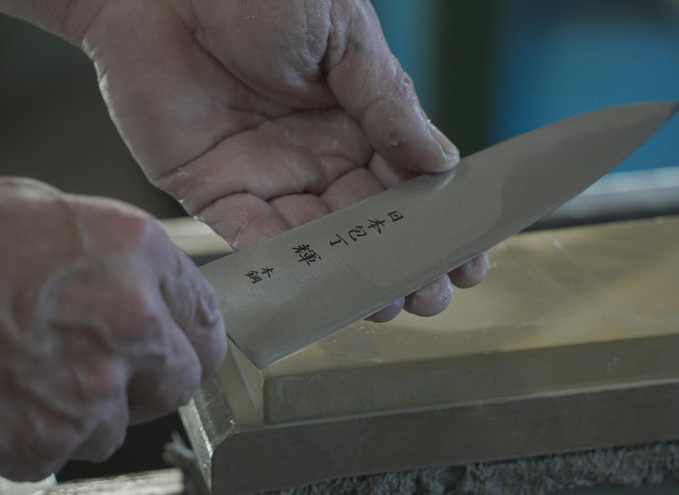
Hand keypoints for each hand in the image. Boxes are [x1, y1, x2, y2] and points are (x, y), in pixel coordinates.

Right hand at [0, 178, 224, 480]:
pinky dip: (37, 437)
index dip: (191, 338)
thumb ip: (102, 253)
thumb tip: (125, 279)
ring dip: (83, 412)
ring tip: (28, 377)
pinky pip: (61, 454)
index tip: (180, 350)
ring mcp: (94, 389)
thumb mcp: (36, 210)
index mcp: (135, 253)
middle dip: (146, 382)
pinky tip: (3, 400)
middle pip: (178, 380)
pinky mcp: (48, 441)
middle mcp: (130, 322)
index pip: (206, 316)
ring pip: (116, 426)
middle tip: (100, 370)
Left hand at [79, 0, 487, 317]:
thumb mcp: (343, 33)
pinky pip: (250, 236)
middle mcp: (313, 154)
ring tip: (384, 303)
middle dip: (401, 263)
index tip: (468, 260)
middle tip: (430, 296)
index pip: (404, 183)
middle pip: (365, 223)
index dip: (436, 223)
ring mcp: (264, 175)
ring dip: (348, 276)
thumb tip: (444, 162)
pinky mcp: (211, 188)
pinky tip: (316, 286)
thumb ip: (388, 100)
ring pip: (315, 241)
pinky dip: (281, 265)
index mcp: (353, 117)